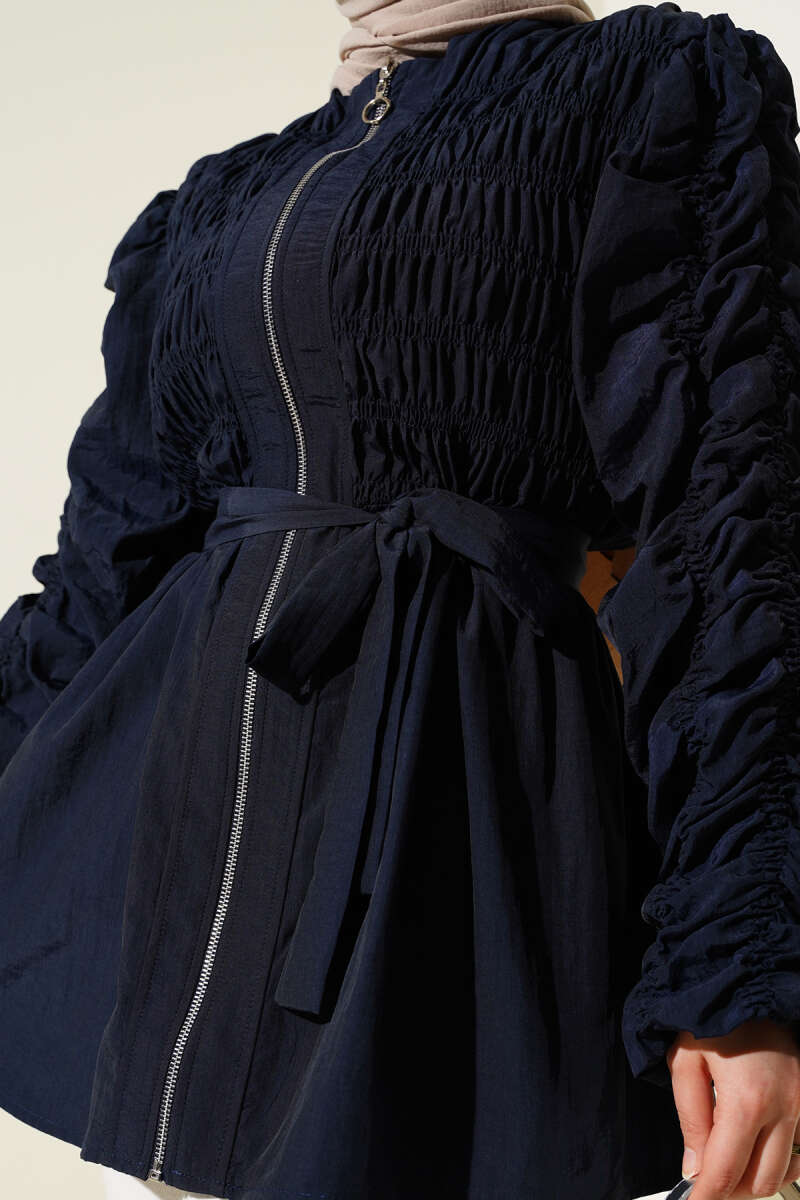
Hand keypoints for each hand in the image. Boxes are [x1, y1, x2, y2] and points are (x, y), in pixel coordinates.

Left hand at [667, 1017, 799, 1198]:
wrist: (748, 981)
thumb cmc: (714, 1014)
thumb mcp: (686, 1062)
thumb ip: (691, 1118)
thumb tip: (694, 1167)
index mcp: (747, 1101)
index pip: (725, 1171)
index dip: (705, 1195)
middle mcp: (783, 1109)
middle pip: (760, 1181)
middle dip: (730, 1189)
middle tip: (705, 1179)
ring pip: (784, 1171)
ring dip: (754, 1178)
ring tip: (728, 1164)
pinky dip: (779, 1160)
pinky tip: (755, 1148)